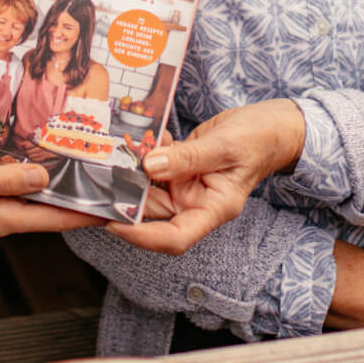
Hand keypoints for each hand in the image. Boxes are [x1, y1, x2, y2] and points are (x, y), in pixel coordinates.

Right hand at [0, 160, 103, 238]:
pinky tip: (46, 163)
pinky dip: (36, 177)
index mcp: (3, 218)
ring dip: (61, 186)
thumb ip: (5, 180)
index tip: (118, 208)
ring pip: (36, 197)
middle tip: (112, 182)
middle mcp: (3, 215)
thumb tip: (45, 177)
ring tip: (91, 171)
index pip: (57, 220)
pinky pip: (17, 187)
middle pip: (52, 210)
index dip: (89, 214)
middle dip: (82, 199)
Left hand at [112, 100, 305, 254]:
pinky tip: (136, 136)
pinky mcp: (179, 168)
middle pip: (152, 214)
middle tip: (93, 186)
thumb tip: (149, 164)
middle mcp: (196, 202)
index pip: (175, 237)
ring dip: (126, 174)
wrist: (270, 125)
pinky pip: (152, 166)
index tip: (115, 223)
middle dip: (122, 201)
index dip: (143, 237)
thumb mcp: (225, 145)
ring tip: (107, 157)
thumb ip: (188, 157)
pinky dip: (141, 153)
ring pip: (146, 189)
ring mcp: (185, 186)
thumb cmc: (259, 138)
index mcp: (213, 208)